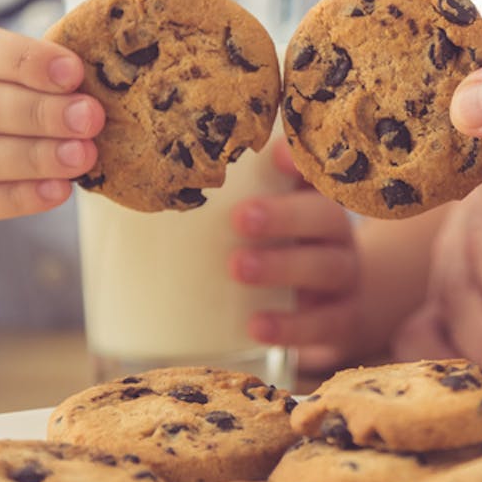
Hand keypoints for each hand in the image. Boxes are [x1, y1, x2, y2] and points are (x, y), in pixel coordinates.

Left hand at [229, 141, 363, 372]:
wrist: (340, 309)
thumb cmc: (282, 253)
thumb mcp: (266, 223)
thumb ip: (221, 206)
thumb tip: (137, 206)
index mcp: (314, 200)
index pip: (314, 172)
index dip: (299, 161)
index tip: (272, 155)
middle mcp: (334, 233)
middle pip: (323, 216)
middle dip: (283, 215)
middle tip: (240, 218)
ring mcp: (343, 277)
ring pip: (326, 267)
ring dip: (281, 266)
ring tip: (238, 268)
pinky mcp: (343, 319)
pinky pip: (324, 323)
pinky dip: (291, 326)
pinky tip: (256, 326)